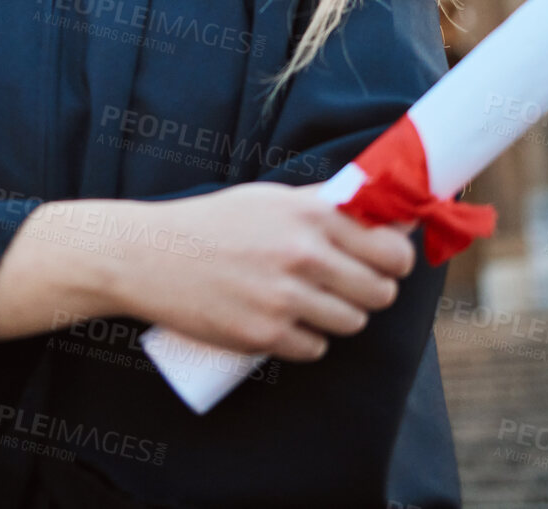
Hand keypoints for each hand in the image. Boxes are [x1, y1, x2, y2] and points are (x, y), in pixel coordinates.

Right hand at [108, 182, 416, 362]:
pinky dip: (306, 340)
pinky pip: (315, 348)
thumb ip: (327, 204)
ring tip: (314, 303)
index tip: (387, 263)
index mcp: (311, 216)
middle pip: (379, 293)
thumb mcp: (272, 199)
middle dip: (370, 292)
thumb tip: (387, 212)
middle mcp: (303, 256)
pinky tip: (288, 323)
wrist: (152, 255)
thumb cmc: (214, 223)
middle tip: (350, 287)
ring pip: (351, 323)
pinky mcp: (263, 335)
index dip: (396, 260)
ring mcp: (284, 298)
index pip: (391, 250)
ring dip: (339, 317)